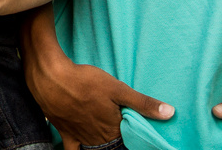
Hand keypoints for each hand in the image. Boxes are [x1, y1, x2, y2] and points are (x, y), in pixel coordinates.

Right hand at [25, 49, 173, 149]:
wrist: (51, 78)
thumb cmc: (85, 81)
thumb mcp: (117, 88)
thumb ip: (142, 103)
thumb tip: (170, 113)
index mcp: (113, 129)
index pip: (128, 143)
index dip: (134, 143)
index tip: (137, 142)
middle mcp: (98, 138)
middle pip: (112, 148)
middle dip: (119, 146)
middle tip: (121, 141)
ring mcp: (80, 137)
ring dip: (102, 149)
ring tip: (106, 143)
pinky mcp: (65, 132)